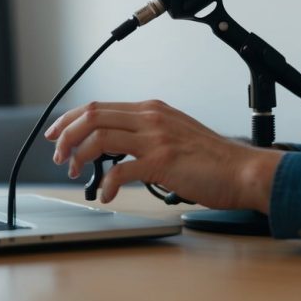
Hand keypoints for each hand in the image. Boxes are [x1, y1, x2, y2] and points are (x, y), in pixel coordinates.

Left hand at [44, 99, 282, 211]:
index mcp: (152, 110)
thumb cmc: (213, 160)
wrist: (244, 171)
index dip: (71, 120)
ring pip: (99, 136)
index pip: (99, 106)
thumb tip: (115, 150)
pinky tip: (105, 194)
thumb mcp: (175, 134)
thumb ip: (146, 135)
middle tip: (59, 156)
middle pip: (92, 115)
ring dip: (79, 155)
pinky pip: (119, 170)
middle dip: (67, 135)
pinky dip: (105, 183)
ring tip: (75, 173)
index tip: (57, 134)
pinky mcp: (162, 161)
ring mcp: (156, 138)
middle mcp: (151, 118)